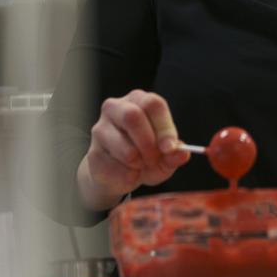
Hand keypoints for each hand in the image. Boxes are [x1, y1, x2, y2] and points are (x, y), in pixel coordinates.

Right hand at [76, 90, 189, 210]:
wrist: (119, 176)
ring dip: (138, 163)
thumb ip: (174, 154)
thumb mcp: (165, 156)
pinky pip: (113, 167)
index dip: (164, 127)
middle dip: (148, 143)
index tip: (170, 148)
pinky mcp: (92, 153)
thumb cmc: (145, 156)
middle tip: (154, 159)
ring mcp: (100, 129)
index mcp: (138, 101)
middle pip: (132, 117)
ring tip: (141, 166)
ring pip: (124, 146)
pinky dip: (126, 176)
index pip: (153, 104)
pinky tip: (127, 173)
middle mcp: (116, 108)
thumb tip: (183, 153)